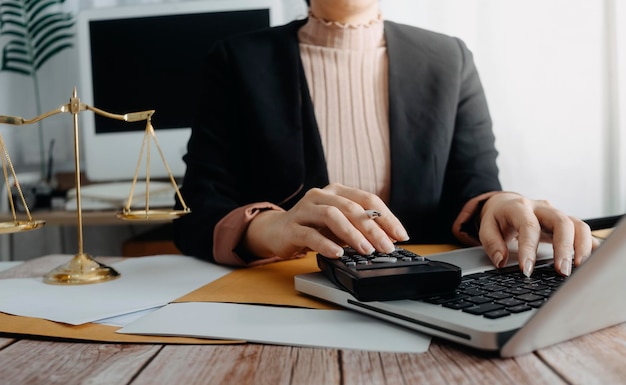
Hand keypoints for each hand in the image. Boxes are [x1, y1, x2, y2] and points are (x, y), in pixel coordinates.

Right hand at [243, 183, 409, 258]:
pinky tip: (338, 253)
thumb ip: (359, 228)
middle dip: (372, 228)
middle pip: (351, 208)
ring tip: (366, 250)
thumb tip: (388, 240)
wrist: (276, 231)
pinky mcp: (292, 227)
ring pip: (332, 216)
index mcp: (337, 191)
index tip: (400, 235)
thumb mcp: (339, 226)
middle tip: (386, 246)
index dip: (386, 217)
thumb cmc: (312, 227)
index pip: (367, 199)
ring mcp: (305, 210)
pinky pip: (310, 234)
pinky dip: (326, 244)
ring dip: (352, 234)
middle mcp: (321, 195)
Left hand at [478, 192, 599, 276]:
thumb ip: (492, 243)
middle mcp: (542, 208)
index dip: (529, 250)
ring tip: (580, 268)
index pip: (529, 227)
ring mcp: (556, 214)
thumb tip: (501, 261)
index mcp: (520, 208)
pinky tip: (593, 259)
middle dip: (564, 248)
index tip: (527, 270)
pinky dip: (590, 244)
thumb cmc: (498, 217)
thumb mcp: (486, 227)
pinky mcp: (566, 222)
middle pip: (561, 222)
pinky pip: (583, 231)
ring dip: (582, 247)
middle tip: (562, 271)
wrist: (506, 203)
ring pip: (577, 225)